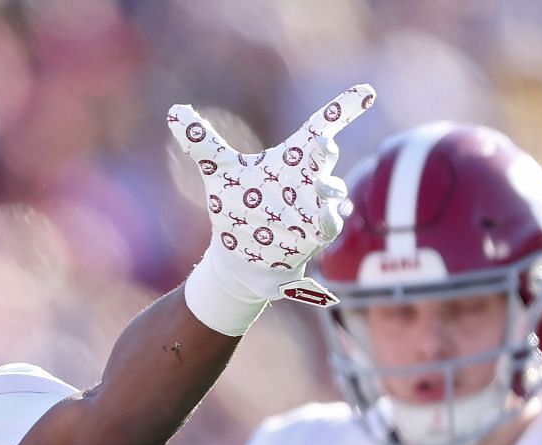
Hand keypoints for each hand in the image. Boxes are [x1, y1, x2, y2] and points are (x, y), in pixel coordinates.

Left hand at [167, 83, 374, 320]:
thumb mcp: (219, 173)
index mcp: (292, 158)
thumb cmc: (236, 207)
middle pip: (325, 158)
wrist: (239, 255)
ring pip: (331, 194)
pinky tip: (323, 223)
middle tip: (322, 144)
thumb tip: (174, 111)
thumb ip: (202, 142)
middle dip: (325, 151)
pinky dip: (326, 223)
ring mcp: (315, 206)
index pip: (320, 125)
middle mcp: (309, 178)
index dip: (342, 109)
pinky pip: (328, 225)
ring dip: (326, 192)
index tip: (367, 92)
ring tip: (319, 190)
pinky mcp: (314, 235)